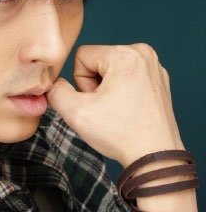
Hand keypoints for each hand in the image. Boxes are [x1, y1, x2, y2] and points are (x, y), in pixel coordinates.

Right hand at [46, 43, 184, 167]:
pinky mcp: (159, 79)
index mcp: (125, 55)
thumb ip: (56, 91)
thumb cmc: (120, 135)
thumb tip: (53, 84)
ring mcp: (154, 66)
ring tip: (118, 110)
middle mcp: (143, 54)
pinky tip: (128, 110)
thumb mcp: (75, 113)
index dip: (81, 83)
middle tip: (107, 109)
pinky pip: (127, 76)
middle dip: (95, 85)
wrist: (154, 157)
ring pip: (111, 69)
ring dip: (107, 89)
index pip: (82, 56)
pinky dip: (123, 92)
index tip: (97, 102)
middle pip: (97, 61)